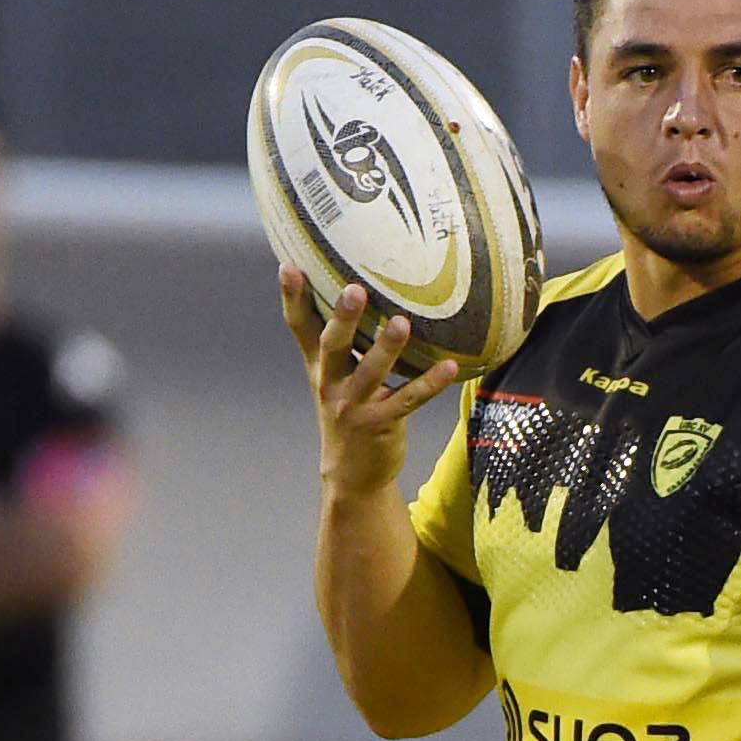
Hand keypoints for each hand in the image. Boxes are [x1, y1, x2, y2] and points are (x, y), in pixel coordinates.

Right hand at [284, 267, 464, 493]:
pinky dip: (430, 383)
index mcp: (319, 366)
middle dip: (342, 318)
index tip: (288, 266)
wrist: (351, 474)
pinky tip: (451, 367)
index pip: (300, 327)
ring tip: (402, 323)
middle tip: (355, 289)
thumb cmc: (347, 410)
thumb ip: (335, 340)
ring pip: (370, 372)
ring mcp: (354, 405)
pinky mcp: (381, 424)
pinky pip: (408, 399)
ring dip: (386, 348)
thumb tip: (350, 287)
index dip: (292, 297)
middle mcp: (330, 383)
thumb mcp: (331, 376)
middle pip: (333, 346)